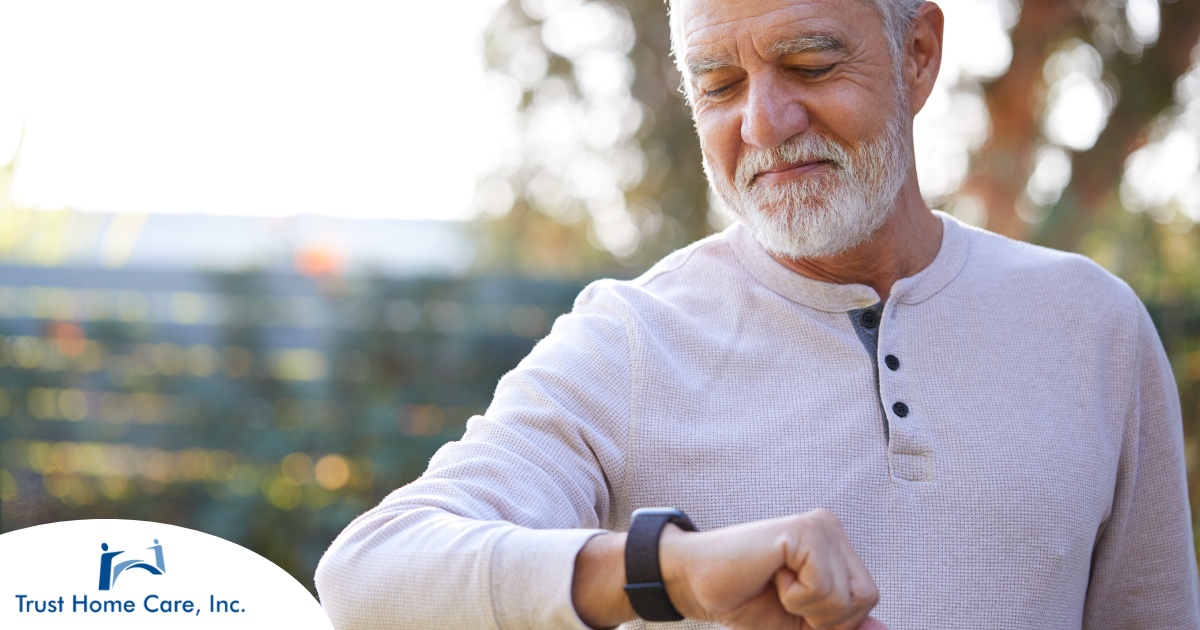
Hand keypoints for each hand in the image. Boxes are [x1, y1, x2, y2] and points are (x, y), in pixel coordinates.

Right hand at [659, 509, 880, 629]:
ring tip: (776, 583)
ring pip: (846, 597)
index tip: (793, 604)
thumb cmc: (748, 602)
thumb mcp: (804, 624)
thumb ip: (842, 626)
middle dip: (825, 618)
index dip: (832, 621)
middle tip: (785, 596)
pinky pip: (822, 589)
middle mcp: (831, 528)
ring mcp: (818, 525)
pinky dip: (795, 598)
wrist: (697, 584)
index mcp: (835, 546)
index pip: (867, 599)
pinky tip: (771, 574)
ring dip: (807, 609)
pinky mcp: (802, 531)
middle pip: (865, 598)